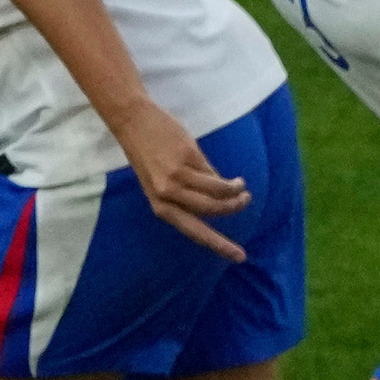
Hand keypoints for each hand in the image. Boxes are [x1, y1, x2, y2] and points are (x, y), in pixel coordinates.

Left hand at [117, 106, 252, 259]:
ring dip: (235, 193)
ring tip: (242, 188)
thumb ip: (187, 193)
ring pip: (216, 194)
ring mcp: (176, 178)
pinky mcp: (186, 159)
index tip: (240, 256)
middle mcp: (167, 196)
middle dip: (233, 209)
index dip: (219, 244)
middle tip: (246, 202)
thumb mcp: (162, 181)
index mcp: (160, 206)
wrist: (133, 122)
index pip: (194, 231)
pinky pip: (213, 174)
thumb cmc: (149, 151)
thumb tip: (219, 198)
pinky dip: (227, 180)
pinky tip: (234, 178)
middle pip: (211, 212)